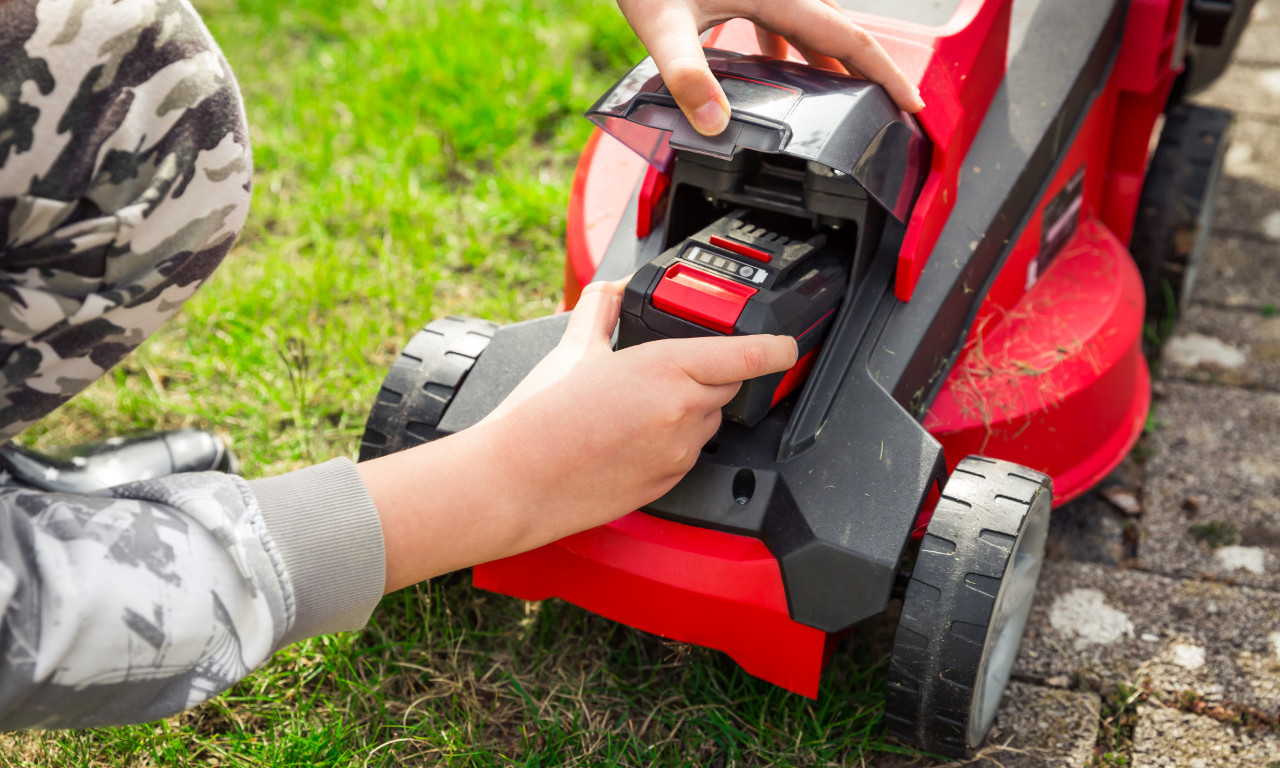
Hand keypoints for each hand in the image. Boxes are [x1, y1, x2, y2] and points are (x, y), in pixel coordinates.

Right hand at [363, 279, 797, 590]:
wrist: (514, 481)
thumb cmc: (538, 420)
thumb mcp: (573, 348)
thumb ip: (601, 310)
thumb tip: (611, 289)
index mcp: (666, 369)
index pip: (746, 354)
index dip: (775, 348)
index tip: (786, 344)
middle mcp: (682, 412)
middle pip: (728, 385)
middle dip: (711, 374)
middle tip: (671, 370)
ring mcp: (678, 452)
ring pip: (708, 421)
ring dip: (691, 409)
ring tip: (639, 407)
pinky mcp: (667, 483)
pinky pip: (687, 453)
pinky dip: (673, 440)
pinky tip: (632, 436)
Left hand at [616, 0, 924, 135]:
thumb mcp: (661, 22)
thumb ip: (686, 73)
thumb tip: (713, 122)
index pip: (848, 38)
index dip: (885, 72)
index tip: (911, 103)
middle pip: (838, 35)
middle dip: (865, 74)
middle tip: (885, 111)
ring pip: (810, 29)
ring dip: (826, 65)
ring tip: (837, 102)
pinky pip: (782, 22)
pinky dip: (790, 50)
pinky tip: (776, 71)